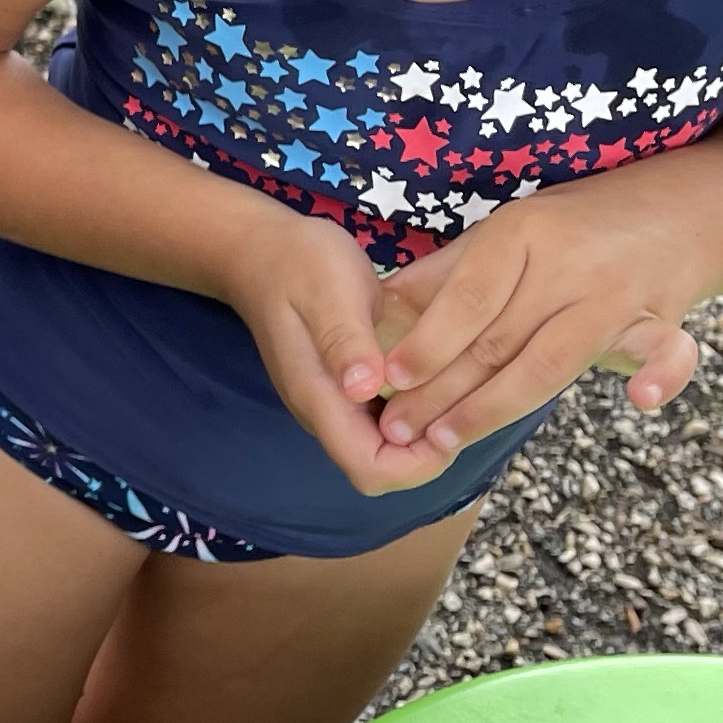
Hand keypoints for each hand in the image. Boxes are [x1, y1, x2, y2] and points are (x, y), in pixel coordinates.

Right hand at [223, 207, 454, 494]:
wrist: (262, 252)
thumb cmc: (298, 264)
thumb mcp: (328, 291)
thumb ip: (345, 341)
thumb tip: (364, 389)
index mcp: (320, 399)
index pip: (371, 470)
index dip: (417, 462)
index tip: (448, 417)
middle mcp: (327, 414)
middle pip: (381, 469)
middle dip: (429, 451)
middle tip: (461, 398)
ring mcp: (335, 404)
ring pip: (386, 448)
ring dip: (424, 431)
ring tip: (455, 385)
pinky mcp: (345, 389)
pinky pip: (385, 420)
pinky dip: (415, 408)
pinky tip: (436, 374)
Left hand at [369, 190, 701, 454]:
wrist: (673, 210)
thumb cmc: (569, 229)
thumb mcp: (503, 233)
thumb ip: (445, 274)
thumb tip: (375, 309)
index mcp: (523, 232)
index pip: (469, 297)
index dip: (429, 341)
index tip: (389, 379)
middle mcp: (570, 263)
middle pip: (500, 339)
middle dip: (442, 391)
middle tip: (397, 430)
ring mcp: (619, 293)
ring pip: (553, 362)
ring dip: (495, 407)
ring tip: (444, 441)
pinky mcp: (662, 318)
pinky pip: (667, 350)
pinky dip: (662, 374)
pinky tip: (640, 399)